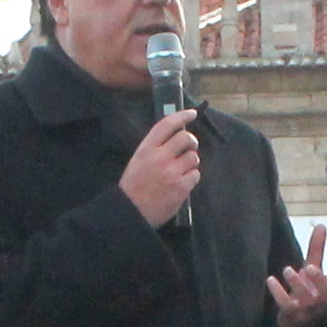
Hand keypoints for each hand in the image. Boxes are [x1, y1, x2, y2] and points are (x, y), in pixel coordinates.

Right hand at [122, 109, 202, 225]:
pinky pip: (195, 175)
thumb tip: (177, 137)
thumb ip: (155, 148)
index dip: (181, 116)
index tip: (192, 114)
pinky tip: (181, 183)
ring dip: (190, 162)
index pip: (166, 125)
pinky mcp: (181, 188)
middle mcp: (160, 158)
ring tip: (180, 170)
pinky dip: (191, 178)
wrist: (131, 212)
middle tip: (189, 147)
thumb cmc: (134, 186)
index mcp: (146, 149)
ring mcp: (172, 173)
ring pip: (193, 157)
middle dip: (191, 142)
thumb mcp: (138, 160)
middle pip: (186, 138)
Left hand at [266, 225, 326, 326]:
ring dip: (297, 284)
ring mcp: (308, 309)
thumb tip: (321, 224)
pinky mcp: (292, 315)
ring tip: (287, 269)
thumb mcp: (313, 270)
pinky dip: (279, 293)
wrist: (297, 326)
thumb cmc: (308, 292)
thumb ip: (317, 249)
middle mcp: (321, 299)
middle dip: (318, 279)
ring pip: (306, 298)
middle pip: (326, 292)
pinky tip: (270, 280)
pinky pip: (287, 305)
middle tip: (309, 267)